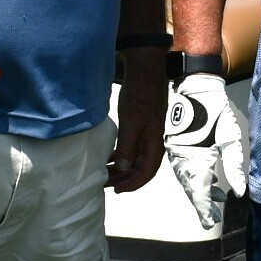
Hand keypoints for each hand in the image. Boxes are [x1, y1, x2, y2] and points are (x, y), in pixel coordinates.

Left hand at [109, 48, 167, 191]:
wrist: (145, 70)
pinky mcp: (140, 125)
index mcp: (154, 142)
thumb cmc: (139, 94)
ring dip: (122, 168)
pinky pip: (132, 147)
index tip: (117, 190)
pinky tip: (110, 157)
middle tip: (106, 183)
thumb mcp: (131, 121)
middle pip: (141, 168)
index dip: (133, 184)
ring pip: (136, 159)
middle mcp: (153, 141)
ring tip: (106, 173)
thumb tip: (124, 170)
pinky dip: (121, 155)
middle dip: (125, 179)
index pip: (147, 172)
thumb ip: (128, 146)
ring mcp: (147, 133)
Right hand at [163, 73, 246, 229]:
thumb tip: (240, 191)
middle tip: (213, 214)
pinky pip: (183, 167)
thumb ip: (235, 166)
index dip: (204, 208)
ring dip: (199, 190)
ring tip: (215, 199)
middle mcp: (182, 157)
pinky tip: (208, 180)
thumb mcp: (230, 136)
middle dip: (202, 203)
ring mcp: (176, 151)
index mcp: (196, 157)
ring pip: (186, 178)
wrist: (195, 85)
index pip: (199, 191)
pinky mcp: (175, 144)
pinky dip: (194, 177)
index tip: (210, 221)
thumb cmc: (215, 109)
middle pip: (190, 188)